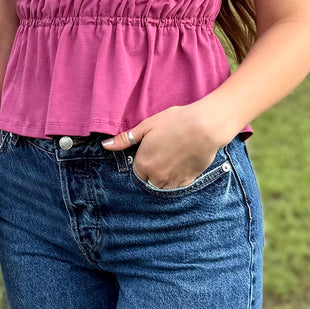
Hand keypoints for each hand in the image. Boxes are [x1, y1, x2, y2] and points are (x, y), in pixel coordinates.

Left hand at [102, 104, 227, 188]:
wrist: (204, 127)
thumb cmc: (175, 122)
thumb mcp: (146, 127)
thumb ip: (125, 139)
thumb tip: (105, 145)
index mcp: (143, 164)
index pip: (138, 172)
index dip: (144, 162)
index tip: (153, 152)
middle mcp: (156, 177)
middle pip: (150, 181)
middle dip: (154, 171)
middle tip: (165, 155)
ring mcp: (173, 181)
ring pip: (163, 186)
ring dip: (165, 177)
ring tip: (174, 159)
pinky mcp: (188, 181)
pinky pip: (178, 186)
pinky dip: (178, 178)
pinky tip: (183, 163)